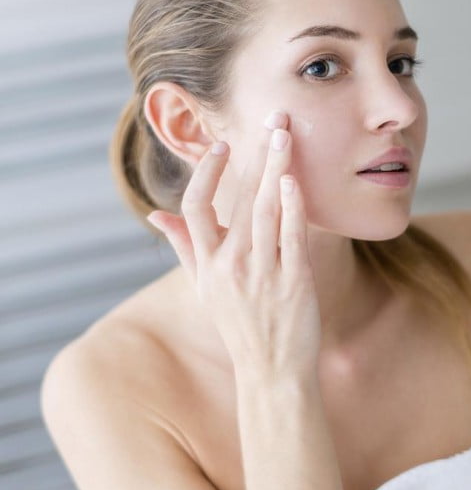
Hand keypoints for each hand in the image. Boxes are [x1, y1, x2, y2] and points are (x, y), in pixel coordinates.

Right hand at [145, 111, 320, 378]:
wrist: (272, 371)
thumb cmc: (240, 325)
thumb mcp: (204, 288)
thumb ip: (184, 247)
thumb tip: (155, 216)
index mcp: (207, 265)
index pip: (195, 209)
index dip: (207, 174)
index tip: (224, 145)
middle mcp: (231, 267)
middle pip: (241, 199)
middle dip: (258, 155)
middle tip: (274, 118)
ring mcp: (263, 274)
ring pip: (267, 211)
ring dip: (278, 169)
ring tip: (288, 135)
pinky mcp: (295, 282)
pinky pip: (294, 237)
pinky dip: (294, 207)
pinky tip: (297, 181)